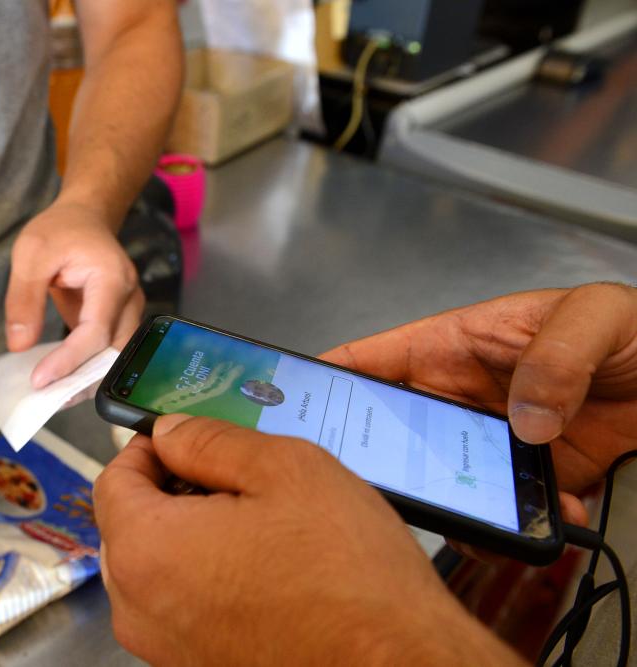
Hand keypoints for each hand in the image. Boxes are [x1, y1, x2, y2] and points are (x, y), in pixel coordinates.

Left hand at [5, 200, 143, 387]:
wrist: (85, 218)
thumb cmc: (60, 230)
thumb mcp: (31, 254)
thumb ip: (24, 298)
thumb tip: (20, 345)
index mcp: (112, 278)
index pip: (96, 332)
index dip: (70, 361)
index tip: (40, 381)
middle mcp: (130, 298)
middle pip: (113, 352)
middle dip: (82, 380)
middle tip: (47, 399)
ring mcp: (129, 311)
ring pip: (116, 357)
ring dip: (87, 379)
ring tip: (54, 395)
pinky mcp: (119, 320)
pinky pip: (108, 351)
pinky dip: (88, 368)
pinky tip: (63, 381)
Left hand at [94, 415, 522, 665]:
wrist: (399, 666)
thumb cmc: (347, 573)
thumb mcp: (286, 469)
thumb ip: (210, 441)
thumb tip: (167, 432)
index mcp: (146, 550)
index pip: (114, 479)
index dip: (147, 447)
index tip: (185, 438)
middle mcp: (138, 607)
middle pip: (127, 524)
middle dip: (166, 490)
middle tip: (228, 476)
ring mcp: (163, 646)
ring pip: (152, 565)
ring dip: (186, 533)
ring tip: (253, 520)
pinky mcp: (194, 666)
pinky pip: (178, 603)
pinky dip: (202, 575)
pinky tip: (259, 564)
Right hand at [320, 283, 636, 524]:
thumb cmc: (634, 330)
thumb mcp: (596, 316)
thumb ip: (557, 353)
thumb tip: (522, 419)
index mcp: (452, 346)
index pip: (370, 361)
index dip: (322, 380)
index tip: (286, 406)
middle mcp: (459, 399)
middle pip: (390, 432)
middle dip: (372, 459)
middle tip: (362, 486)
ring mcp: (489, 444)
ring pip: (439, 480)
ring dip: (449, 502)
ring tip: (471, 516)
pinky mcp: (525, 482)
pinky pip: (498, 512)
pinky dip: (512, 528)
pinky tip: (546, 521)